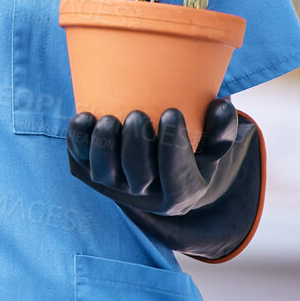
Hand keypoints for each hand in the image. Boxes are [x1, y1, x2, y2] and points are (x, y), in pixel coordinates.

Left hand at [66, 98, 251, 216]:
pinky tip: (84, 117)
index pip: (175, 176)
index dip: (173, 146)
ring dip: (103, 146)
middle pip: (137, 177)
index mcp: (180, 192)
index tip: (173, 112)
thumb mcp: (212, 150)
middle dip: (136, 145)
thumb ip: (221, 131)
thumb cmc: (191, 156)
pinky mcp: (90, 173)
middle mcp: (145, 195)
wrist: (158, 174)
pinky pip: (79, 160)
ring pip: (104, 174)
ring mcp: (115, 187)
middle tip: (138, 114)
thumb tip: (222, 105)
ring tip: (108, 119)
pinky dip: (77, 140)